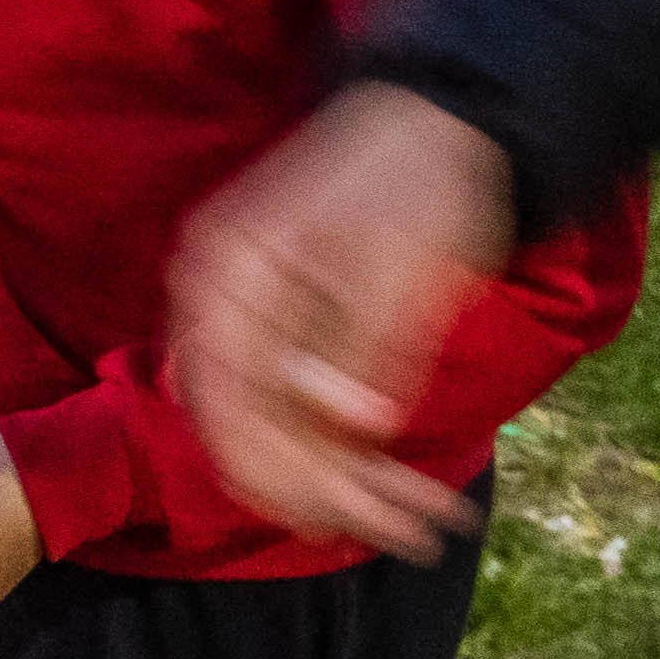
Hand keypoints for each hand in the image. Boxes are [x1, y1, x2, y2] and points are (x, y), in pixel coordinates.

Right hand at [169, 87, 511, 559]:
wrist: (439, 125)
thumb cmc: (416, 178)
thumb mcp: (398, 260)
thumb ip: (364, 343)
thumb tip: (351, 423)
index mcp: (228, 280)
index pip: (230, 409)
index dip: (296, 477)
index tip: (374, 520)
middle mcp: (220, 311)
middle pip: (250, 434)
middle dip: (331, 493)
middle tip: (420, 533)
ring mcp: (251, 328)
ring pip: (279, 436)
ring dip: (349, 486)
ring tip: (429, 521)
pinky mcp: (288, 343)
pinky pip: (302, 416)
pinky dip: (353, 455)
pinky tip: (404, 484)